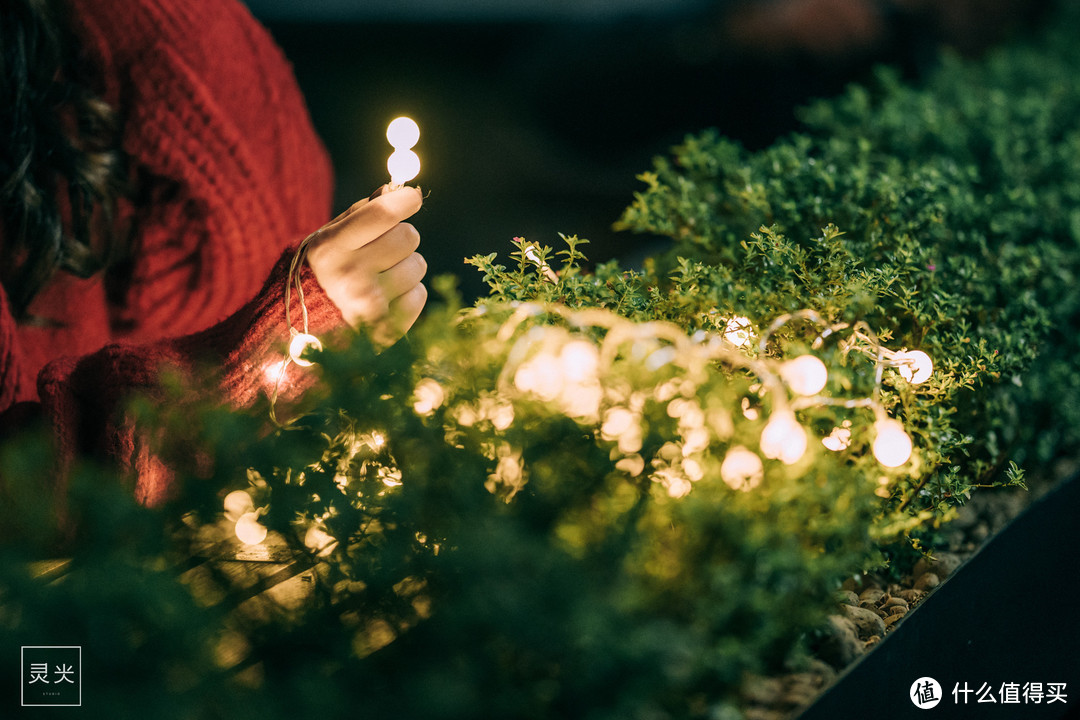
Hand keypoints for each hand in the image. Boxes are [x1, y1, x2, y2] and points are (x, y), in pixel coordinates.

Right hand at [305, 185, 426, 346]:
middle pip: (408, 236)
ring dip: (405, 266)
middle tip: (384, 248)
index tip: (412, 198)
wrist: (306, 331)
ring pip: (418, 264)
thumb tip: (398, 189)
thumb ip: (362, 213)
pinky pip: (419, 294)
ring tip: (380, 278)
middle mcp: (350, 277)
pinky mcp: (388, 328)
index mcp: (331, 249)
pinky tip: (385, 299)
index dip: (405, 200)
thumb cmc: (323, 274)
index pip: (383, 214)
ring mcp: (371, 306)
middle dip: (401, 236)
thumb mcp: (329, 239)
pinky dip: (407, 293)